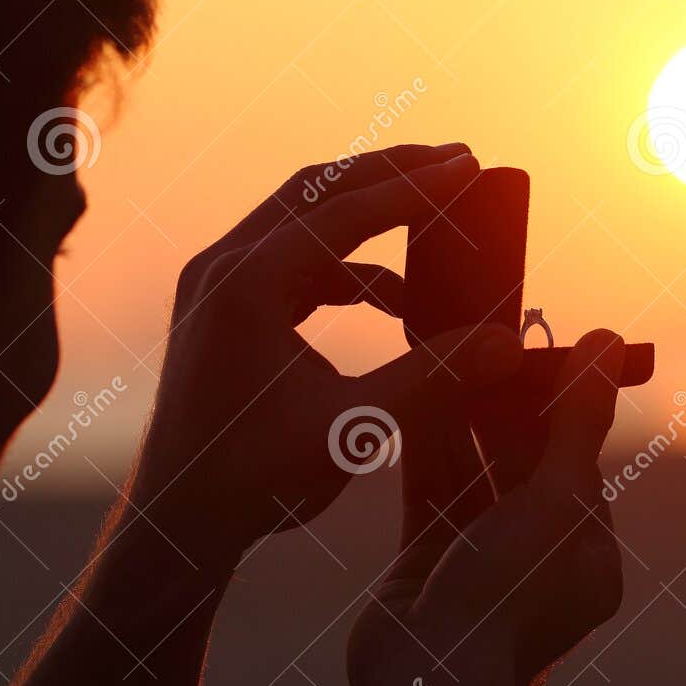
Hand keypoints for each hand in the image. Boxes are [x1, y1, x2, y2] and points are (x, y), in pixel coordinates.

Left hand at [127, 143, 522, 571]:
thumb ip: (433, 378)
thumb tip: (508, 344)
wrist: (177, 525)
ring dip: (371, 219)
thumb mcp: (353, 428)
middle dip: (392, 175)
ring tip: (438, 220)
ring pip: (303, 221)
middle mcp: (222, 268)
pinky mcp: (222, 310)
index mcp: (246, 284)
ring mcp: (216, 286)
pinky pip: (292, 263)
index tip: (470, 164)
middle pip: (317, 191)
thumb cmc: (253, 481)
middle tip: (459, 160)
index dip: (414, 185)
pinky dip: (347, 269)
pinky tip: (398, 302)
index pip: (343, 210)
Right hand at [345, 330, 626, 685]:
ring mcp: (477, 560)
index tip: (533, 345)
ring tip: (441, 353)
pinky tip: (413, 397)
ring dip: (458, 418)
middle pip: (520, 461)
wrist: (430, 684)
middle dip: (502, 406)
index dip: (557, 400)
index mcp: (586, 550)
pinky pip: (427, 492)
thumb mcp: (559, 497)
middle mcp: (536, 555)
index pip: (576, 457)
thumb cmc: (509, 596)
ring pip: (470, 472)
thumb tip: (606, 343)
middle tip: (480, 340)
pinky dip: (423, 448)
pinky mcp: (423, 562)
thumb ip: (578, 420)